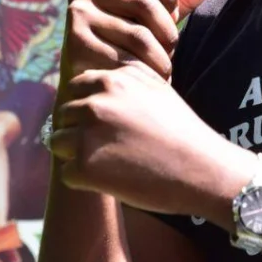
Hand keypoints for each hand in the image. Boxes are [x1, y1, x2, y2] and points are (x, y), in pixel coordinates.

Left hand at [48, 63, 245, 217]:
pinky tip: (113, 180)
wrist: (203, 168)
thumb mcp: (156, 88)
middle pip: (63, 116)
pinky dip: (84, 180)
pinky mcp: (85, 166)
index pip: (75, 89)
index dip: (87, 109)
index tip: (106, 125)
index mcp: (110, 80)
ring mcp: (87, 134)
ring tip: (110, 164)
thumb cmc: (183, 132)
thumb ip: (124, 80)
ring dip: (77, 155)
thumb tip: (94, 81)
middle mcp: (95, 102)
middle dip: (79, 132)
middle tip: (109, 149)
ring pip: (58, 142)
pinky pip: (67, 173)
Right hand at [59, 0, 223, 94]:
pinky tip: (143, 78)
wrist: (92, 80)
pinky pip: (124, 57)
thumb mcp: (154, 16)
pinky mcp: (76, 42)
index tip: (173, 13)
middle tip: (170, 49)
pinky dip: (142, 72)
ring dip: (159, 57)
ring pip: (139, 34)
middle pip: (145, 2)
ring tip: (162, 68)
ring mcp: (79, 14)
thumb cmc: (127, 42)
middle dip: (167, 31)